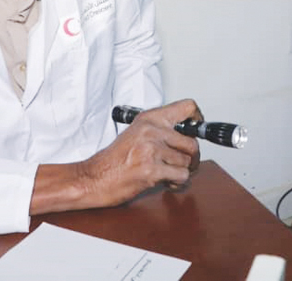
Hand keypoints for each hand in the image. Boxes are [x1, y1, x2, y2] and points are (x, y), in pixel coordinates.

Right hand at [77, 99, 201, 206]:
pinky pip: (181, 176)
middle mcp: (152, 131)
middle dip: (192, 158)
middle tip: (183, 163)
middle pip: (193, 142)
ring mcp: (151, 149)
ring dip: (181, 172)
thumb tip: (189, 134)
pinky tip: (165, 181)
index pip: (187, 107)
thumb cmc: (113, 160)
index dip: (198, 119)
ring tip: (167, 173)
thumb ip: (160, 131)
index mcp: (149, 119)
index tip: (198, 129)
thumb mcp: (136, 134)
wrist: (93, 178)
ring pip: (188, 162)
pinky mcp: (152, 169)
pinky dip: (176, 183)